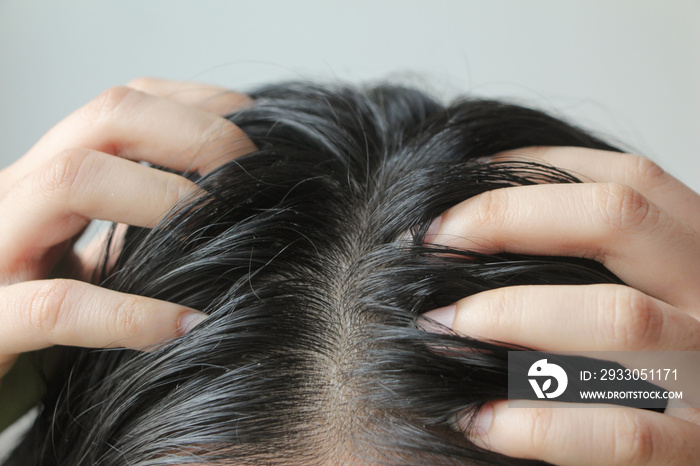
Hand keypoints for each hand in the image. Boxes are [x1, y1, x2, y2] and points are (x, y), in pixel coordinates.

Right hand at [0, 78, 255, 397]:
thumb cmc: (39, 311)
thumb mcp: (87, 255)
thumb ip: (134, 227)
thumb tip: (234, 211)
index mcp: (47, 178)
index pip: (126, 104)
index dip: (200, 105)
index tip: (260, 132)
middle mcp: (17, 195)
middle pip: (106, 116)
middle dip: (196, 134)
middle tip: (253, 174)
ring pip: (71, 180)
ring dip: (164, 198)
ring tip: (222, 225)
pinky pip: (55, 306)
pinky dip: (129, 313)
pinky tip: (187, 324)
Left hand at [422, 147, 699, 463]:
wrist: (695, 441)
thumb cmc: (645, 359)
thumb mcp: (644, 286)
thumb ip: (590, 254)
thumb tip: (471, 221)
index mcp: (699, 249)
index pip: (623, 178)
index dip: (529, 170)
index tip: (453, 196)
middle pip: (618, 215)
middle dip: (506, 219)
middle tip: (429, 244)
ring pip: (621, 316)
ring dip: (512, 314)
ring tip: (439, 326)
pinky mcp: (699, 449)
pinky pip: (623, 433)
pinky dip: (542, 425)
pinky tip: (480, 420)